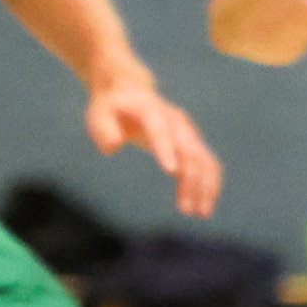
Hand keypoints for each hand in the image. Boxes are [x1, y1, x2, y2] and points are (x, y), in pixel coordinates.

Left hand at [88, 74, 222, 218]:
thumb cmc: (111, 108)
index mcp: (152, 111)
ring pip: (205, 160)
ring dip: (206, 187)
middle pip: (190, 151)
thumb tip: (113, 146)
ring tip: (200, 214)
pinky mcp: (192, 144)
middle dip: (192, 180)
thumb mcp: (99, 114)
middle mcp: (176, 122)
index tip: (172, 172)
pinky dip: (208, 184)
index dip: (166, 149)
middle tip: (187, 210)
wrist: (130, 93)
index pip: (161, 131)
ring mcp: (188, 132)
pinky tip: (200, 206)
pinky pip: (207, 165)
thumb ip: (104, 130)